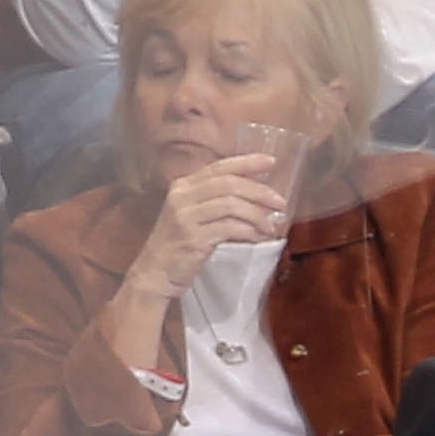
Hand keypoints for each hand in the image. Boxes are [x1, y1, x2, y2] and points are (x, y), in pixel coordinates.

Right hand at [123, 155, 288, 306]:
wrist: (154, 273)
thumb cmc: (178, 245)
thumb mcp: (193, 216)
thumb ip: (215, 202)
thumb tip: (255, 196)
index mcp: (183, 186)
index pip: (219, 167)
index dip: (247, 163)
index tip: (271, 162)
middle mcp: (182, 196)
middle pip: (229, 184)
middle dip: (259, 191)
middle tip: (280, 202)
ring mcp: (186, 217)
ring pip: (231, 205)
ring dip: (257, 215)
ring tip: (271, 227)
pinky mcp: (193, 239)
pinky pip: (229, 228)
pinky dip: (249, 232)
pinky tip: (258, 237)